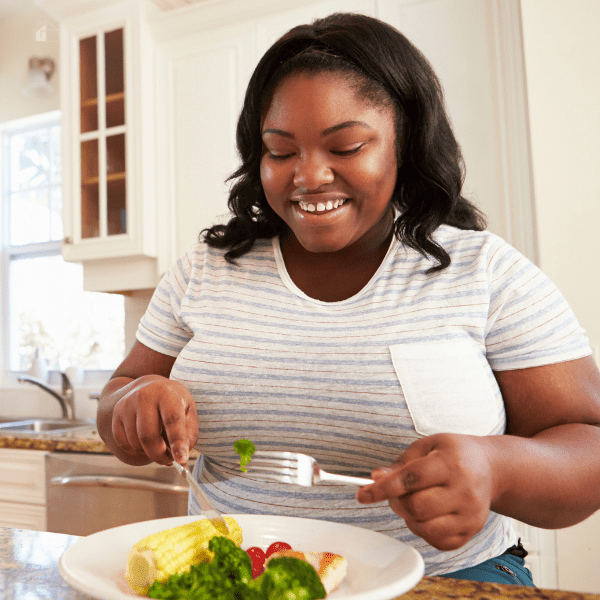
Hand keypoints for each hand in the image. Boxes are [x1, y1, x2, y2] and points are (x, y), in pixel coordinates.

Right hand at [111, 375, 197, 465]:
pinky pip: (124, 443)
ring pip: (136, 443)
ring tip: (159, 446)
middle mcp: (145, 396)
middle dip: (160, 455)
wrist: (148, 386)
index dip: (177, 442)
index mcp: (167, 393)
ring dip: (149, 453)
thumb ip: (189, 434)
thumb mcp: (188, 410)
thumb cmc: (173, 401)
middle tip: (169, 460)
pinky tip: (145, 441)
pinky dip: (136, 450)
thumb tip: (182, 459)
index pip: (172, 420)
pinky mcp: (117, 413)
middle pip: (149, 436)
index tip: (181, 459)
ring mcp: (127, 404)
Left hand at [356, 433, 493, 550]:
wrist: (491, 468)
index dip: (382, 488)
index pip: (410, 479)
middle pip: (415, 507)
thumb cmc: (453, 453)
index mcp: (450, 463)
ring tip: (413, 502)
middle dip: (395, 502)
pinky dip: (423, 531)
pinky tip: (427, 514)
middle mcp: (464, 490)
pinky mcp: (472, 531)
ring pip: (425, 528)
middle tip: (395, 493)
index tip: (362, 494)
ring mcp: (470, 514)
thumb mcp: (427, 446)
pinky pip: (437, 541)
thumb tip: (376, 479)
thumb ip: (400, 464)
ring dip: (408, 518)